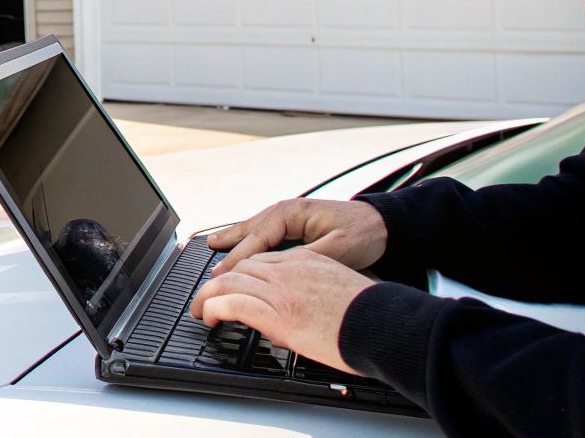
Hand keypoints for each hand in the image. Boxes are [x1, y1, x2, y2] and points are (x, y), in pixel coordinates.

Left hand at [191, 247, 372, 372]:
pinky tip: (208, 317)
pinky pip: (232, 302)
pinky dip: (214, 307)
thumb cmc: (371, 315)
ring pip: (231, 281)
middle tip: (208, 296)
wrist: (383, 325)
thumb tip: (305, 309)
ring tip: (200, 308)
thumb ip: (316, 290)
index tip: (234, 283)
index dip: (243, 271)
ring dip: (209, 295)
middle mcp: (291, 269)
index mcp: (308, 261)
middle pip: (242, 266)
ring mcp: (282, 289)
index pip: (264, 260)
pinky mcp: (277, 312)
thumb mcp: (340, 289)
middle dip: (220, 281)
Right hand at [208, 198, 386, 272]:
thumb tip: (278, 273)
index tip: (222, 275)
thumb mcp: (335, 250)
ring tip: (212, 247)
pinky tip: (238, 245)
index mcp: (292, 213)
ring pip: (253, 229)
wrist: (383, 224)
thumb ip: (304, 260)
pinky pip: (264, 232)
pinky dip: (248, 240)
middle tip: (208, 266)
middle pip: (248, 230)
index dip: (238, 259)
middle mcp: (286, 211)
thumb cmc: (363, 234)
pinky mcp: (294, 224)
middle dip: (228, 246)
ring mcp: (289, 216)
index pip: (257, 238)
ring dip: (233, 240)